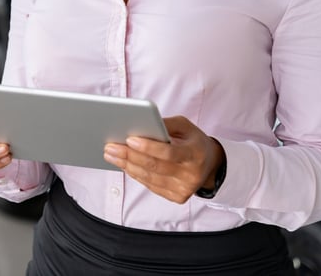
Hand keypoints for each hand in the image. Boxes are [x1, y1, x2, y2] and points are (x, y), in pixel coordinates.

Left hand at [103, 115, 224, 203]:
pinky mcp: (177, 197)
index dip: (148, 147)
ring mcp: (184, 189)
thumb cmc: (193, 141)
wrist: (210, 165)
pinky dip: (135, 174)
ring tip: (111, 154)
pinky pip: (151, 186)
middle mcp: (191, 174)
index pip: (169, 152)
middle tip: (110, 146)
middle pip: (155, 167)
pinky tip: (123, 164)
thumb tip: (139, 123)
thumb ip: (165, 123)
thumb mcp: (185, 126)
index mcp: (195, 154)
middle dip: (129, 156)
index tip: (129, 139)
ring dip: (127, 166)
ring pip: (150, 178)